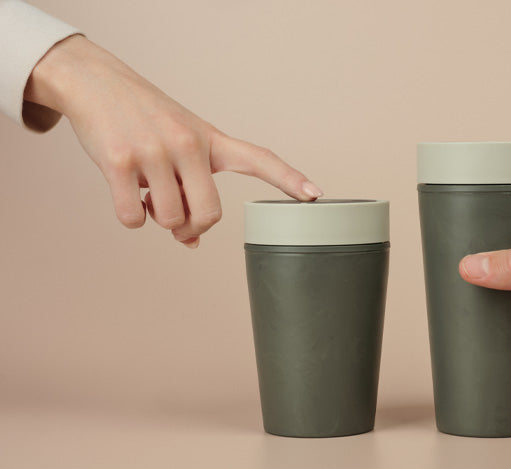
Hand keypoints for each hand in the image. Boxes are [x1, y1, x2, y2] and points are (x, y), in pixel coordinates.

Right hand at [23, 35, 321, 247]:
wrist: (97, 85)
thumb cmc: (148, 120)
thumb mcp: (182, 144)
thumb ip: (195, 189)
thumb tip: (192, 242)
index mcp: (211, 140)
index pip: (259, 159)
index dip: (288, 179)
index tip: (315, 195)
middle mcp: (189, 144)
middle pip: (209, 214)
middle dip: (192, 226)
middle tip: (178, 222)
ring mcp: (154, 152)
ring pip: (169, 219)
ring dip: (157, 218)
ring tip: (147, 190)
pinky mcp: (120, 162)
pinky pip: (133, 219)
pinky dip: (131, 216)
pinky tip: (126, 191)